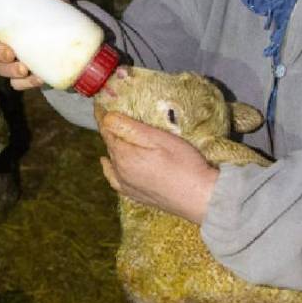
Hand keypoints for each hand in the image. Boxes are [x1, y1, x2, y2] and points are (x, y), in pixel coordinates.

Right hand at [0, 0, 67, 90]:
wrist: (73, 44)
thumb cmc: (56, 19)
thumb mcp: (56, 4)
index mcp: (6, 27)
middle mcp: (5, 45)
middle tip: (11, 52)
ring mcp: (13, 63)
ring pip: (1, 69)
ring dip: (11, 70)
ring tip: (26, 68)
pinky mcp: (24, 78)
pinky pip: (18, 84)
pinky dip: (27, 83)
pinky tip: (39, 78)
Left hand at [98, 112, 217, 223]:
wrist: (201, 198)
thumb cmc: (185, 164)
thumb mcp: (160, 139)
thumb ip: (131, 128)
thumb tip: (107, 117)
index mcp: (124, 155)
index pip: (107, 130)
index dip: (104, 116)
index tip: (101, 104)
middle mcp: (120, 171)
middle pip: (109, 144)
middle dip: (110, 129)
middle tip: (114, 115)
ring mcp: (126, 185)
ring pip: (112, 160)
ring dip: (112, 146)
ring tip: (116, 134)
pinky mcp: (135, 195)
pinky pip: (114, 179)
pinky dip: (110, 169)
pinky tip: (109, 164)